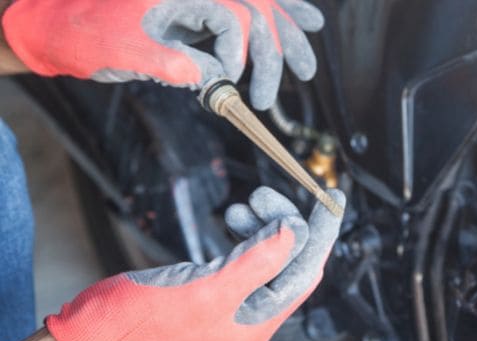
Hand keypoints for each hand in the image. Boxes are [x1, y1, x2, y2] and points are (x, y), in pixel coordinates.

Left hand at [1, 0, 323, 108]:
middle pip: (256, 7)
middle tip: (286, 86)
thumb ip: (172, 63)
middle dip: (277, 48)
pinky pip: (247, 7)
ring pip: (260, 4)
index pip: (232, 15)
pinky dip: (280, 13)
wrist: (58, 24)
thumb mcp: (124, 51)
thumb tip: (217, 79)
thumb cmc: (85, 34)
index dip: (241, 52)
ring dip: (290, 31)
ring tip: (309, 63)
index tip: (236, 85)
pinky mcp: (200, 6)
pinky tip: (309, 20)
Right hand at [46, 187, 344, 340]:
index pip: (305, 271)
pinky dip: (244, 232)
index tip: (331, 198)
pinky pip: (244, 254)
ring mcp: (233, 302)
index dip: (320, 233)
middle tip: (265, 195)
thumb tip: (296, 233)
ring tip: (247, 204)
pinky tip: (234, 216)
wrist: (95, 328)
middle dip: (284, 223)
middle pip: (288, 260)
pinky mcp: (213, 287)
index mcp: (258, 323)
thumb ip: (258, 261)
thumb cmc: (144, 316)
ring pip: (266, 253)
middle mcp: (251, 315)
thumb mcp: (210, 287)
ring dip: (263, 224)